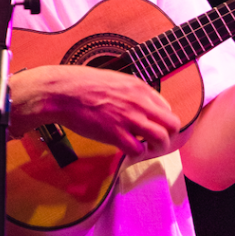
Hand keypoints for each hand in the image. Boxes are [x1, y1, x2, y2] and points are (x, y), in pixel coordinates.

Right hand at [10, 65, 181, 159]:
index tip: (153, 127)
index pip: (167, 108)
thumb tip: (139, 105)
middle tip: (156, 142)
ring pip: (161, 139)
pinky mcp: (115, 134)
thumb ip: (131, 92)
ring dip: (157, 149)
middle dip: (168, 136)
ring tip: (146, 150)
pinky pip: (138, 150)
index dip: (162, 121)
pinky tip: (129, 153)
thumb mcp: (115, 80)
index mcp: (139, 87)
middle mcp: (139, 102)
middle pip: (172, 124)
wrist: (62, 92)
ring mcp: (129, 118)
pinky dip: (137, 155)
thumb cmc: (82, 84)